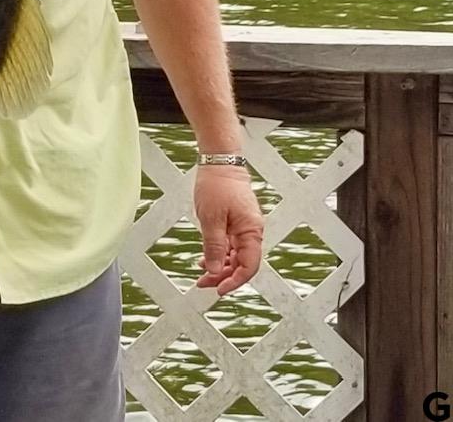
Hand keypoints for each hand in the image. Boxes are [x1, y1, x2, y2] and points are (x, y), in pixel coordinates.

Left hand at [194, 165, 263, 294]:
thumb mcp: (211, 219)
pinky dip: (219, 253)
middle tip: (203, 283)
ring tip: (201, 272)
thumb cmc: (218, 185)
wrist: (219, 162)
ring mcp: (244, 227)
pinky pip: (230, 245)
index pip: (248, 267)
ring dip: (219, 266)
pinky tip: (205, 258)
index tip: (219, 289)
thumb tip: (215, 270)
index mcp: (251, 231)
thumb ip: (214, 247)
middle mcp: (251, 231)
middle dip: (223, 276)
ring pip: (235, 256)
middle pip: (241, 264)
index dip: (235, 281)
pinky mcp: (236, 222)